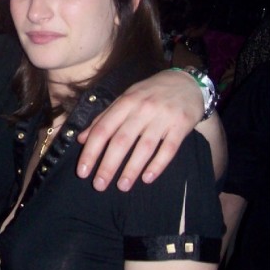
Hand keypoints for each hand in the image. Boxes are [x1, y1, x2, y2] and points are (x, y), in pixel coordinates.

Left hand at [76, 69, 202, 190]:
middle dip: (108, 165)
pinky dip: (157, 165)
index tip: (82, 171)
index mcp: (125, 102)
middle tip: (98, 185)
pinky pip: (169, 149)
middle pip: (121, 140)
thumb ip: (104, 118)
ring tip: (122, 186)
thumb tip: (81, 139)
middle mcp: (142, 109)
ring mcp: (163, 117)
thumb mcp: (126, 99)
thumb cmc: (151, 92)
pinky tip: (147, 179)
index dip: (91, 151)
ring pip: (144, 147)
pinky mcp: (181, 125)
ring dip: (131, 169)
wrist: (188, 82)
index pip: (103, 129)